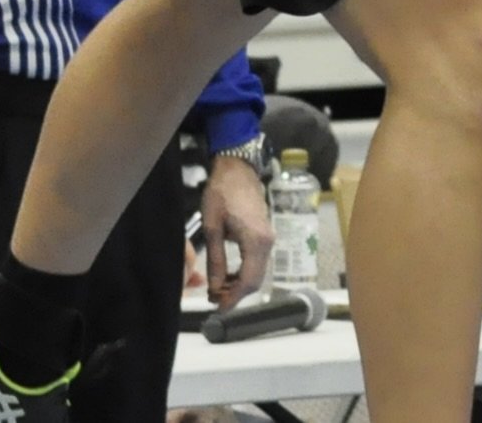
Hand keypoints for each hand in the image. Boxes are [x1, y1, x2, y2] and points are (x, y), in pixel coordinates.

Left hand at [197, 151, 273, 306]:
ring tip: (217, 290)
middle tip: (213, 302)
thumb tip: (215, 288)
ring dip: (239, 285)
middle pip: (256, 280)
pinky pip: (257, 262)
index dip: (233, 299)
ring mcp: (269, 238)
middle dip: (236, 295)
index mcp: (256, 241)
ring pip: (258, 272)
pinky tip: (227, 276)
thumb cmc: (222, 194)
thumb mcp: (213, 228)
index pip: (248, 280)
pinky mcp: (265, 235)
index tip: (217, 310)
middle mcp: (268, 242)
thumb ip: (216, 260)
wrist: (237, 171)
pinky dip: (243, 274)